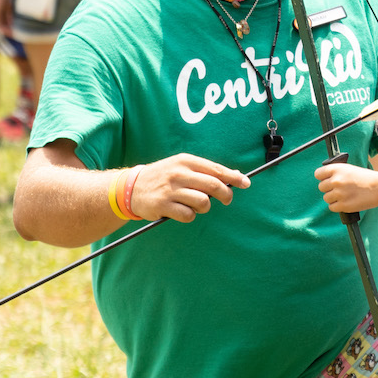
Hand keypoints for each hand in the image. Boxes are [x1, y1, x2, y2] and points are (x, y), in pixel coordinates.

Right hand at [129, 153, 250, 222]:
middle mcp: (179, 173)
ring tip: (195, 204)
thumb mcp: (181, 166)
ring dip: (204, 207)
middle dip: (225, 194)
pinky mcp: (163, 205)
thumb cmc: (163, 177)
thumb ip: (205, 171)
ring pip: (203, 202)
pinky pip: (188, 215)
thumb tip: (234, 176)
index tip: (246, 183)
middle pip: (213, 185)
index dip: (234, 177)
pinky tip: (181, 211)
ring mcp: (170, 189)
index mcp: (185, 161)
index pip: (216, 169)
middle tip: (226, 200)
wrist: (130, 187)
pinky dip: (190, 216)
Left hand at [314, 162, 377, 212]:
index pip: (318, 174)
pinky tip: (346, 201)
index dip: (323, 177)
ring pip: (326, 198)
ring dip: (333, 198)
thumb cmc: (366, 178)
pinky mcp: (343, 205)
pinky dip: (337, 206)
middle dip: (329, 188)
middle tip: (339, 189)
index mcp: (337, 169)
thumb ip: (336, 173)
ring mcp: (339, 194)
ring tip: (344, 195)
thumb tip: (324, 179)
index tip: (326, 180)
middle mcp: (336, 181)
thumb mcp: (349, 169)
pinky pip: (332, 207)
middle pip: (321, 187)